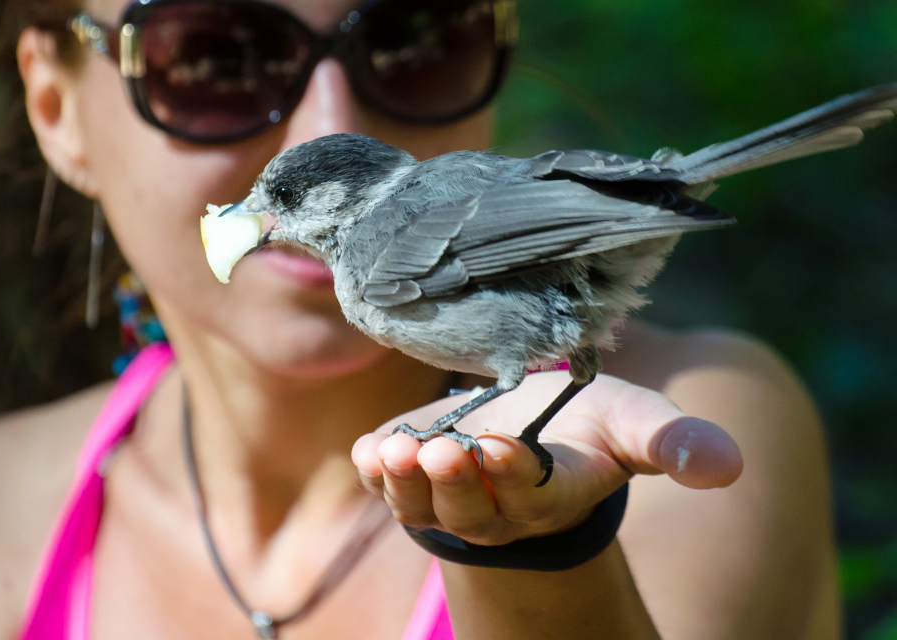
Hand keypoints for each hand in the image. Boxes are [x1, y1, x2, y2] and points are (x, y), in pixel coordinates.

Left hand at [351, 371, 742, 545]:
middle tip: (443, 448)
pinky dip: (374, 471)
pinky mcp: (414, 478)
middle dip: (457, 482)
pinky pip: (386, 488)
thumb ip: (675, 442)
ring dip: (405, 481)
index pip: (535, 495)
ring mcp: (450, 498)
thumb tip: (729, 465)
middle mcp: (497, 507)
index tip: (503, 446)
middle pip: (472, 509)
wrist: (532, 430)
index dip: (517, 475)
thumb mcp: (633, 424)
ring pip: (423, 506)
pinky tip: (369, 449)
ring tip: (393, 449)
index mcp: (552, 493)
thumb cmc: (586, 426)